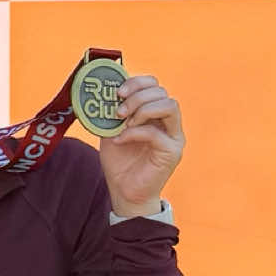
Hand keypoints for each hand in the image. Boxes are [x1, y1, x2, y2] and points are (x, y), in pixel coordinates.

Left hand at [99, 73, 184, 217]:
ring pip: (169, 105)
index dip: (137, 83)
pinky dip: (135, 133)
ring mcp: (174, 136)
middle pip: (162, 92)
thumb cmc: (120, 162)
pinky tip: (120, 139)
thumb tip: (102, 92)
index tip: (118, 92)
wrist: (124, 192)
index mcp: (155, 113)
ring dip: (142, 109)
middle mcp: (168, 122)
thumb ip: (111, 113)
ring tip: (123, 123)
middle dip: (136, 97)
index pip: (154, 85)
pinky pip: (156, 133)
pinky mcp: (172, 152)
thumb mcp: (111, 131)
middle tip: (118, 111)